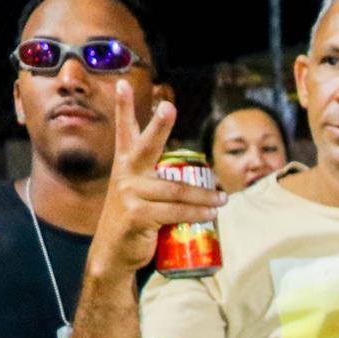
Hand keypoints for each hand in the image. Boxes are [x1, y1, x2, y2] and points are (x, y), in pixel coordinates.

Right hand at [88, 80, 223, 275]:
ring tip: (223, 199)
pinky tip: (212, 214)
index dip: (125, 108)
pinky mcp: (137, 215)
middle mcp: (125, 175)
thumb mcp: (141, 195)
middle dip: (159, 125)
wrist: (115, 253)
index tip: (124, 84)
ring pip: (176, 190)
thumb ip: (159, 182)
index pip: (125, 132)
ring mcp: (130, 194)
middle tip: (168, 106)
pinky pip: (176, 211)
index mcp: (125, 165)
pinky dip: (198, 213)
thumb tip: (200, 180)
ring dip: (204, 196)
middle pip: (146, 146)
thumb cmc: (134, 221)